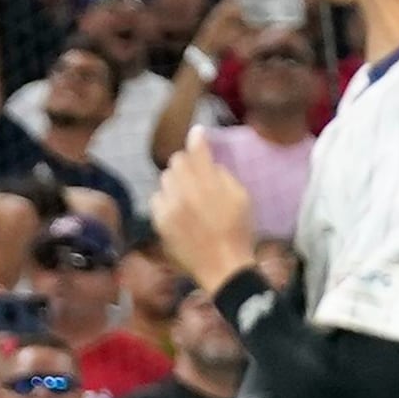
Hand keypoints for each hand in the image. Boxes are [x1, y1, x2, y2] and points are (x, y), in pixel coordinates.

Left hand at [151, 131, 257, 288]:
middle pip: (176, 162)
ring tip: (187, 194)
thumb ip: (222, 175)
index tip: (197, 132)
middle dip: (186, 164)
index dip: (197, 139)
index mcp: (210, 185)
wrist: (222, 265)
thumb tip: (208, 164)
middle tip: (195, 174)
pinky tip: (178, 209)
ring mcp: (170, 207)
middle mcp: (186, 192)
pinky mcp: (160, 221)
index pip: (197, 152)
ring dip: (175, 182)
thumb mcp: (242, 197)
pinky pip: (157, 198)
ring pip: (165, 179)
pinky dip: (166, 200)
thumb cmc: (238, 231)